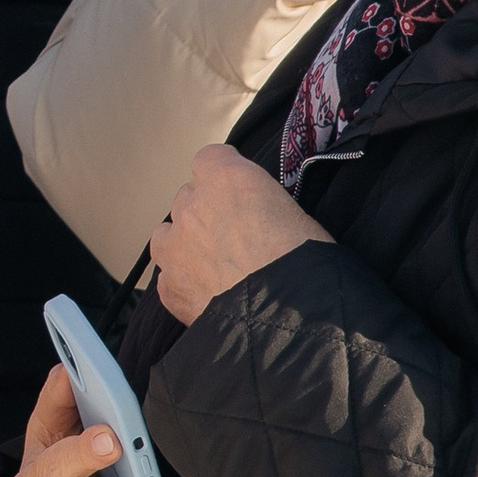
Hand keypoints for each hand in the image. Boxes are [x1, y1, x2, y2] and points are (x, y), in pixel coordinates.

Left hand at [150, 142, 330, 326]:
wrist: (291, 318)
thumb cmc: (308, 265)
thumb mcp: (296, 215)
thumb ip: (262, 204)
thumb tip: (258, 214)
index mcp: (228, 179)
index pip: (210, 158)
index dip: (224, 175)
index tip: (238, 190)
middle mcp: (192, 205)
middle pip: (189, 198)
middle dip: (208, 213)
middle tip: (236, 237)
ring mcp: (174, 245)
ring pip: (169, 233)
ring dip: (187, 244)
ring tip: (219, 267)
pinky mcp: (169, 285)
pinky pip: (169, 276)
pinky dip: (185, 282)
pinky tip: (211, 295)